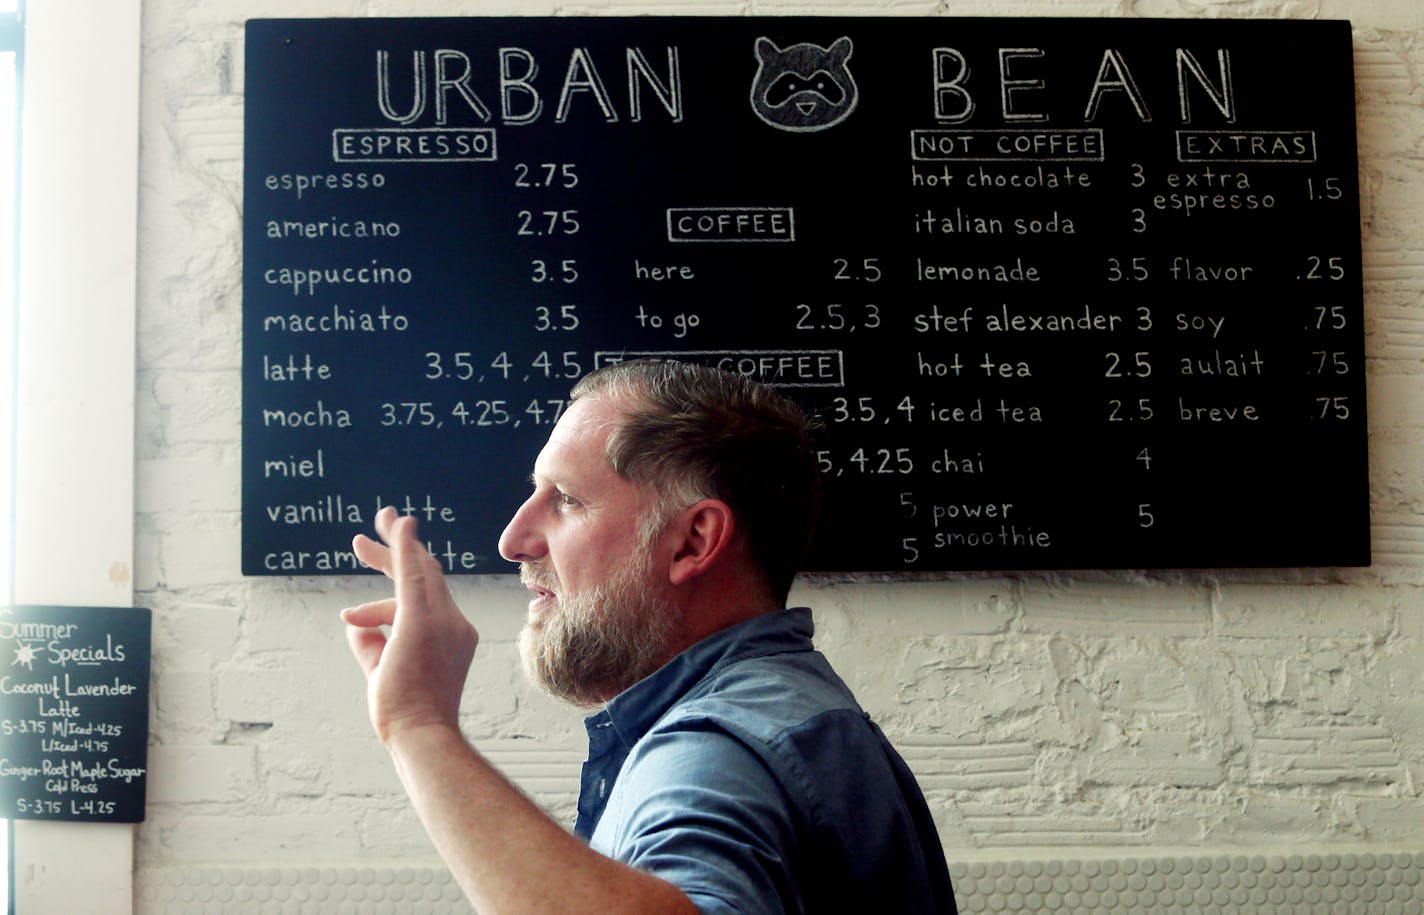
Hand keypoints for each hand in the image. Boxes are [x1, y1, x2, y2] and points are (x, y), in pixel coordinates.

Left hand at [341, 506, 478, 744]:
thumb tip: (354, 623)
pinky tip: (398, 524)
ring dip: (388, 551)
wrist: (421, 733)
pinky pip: (413, 574)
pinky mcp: (423, 620)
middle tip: (377, 525)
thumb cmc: (406, 714)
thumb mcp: (384, 671)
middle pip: (426, 574)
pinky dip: (403, 547)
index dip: (398, 580)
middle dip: (399, 550)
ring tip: (357, 541)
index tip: (367, 581)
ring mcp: (443, 620)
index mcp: (453, 634)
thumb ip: (371, 644)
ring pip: (416, 572)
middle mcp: (455, 622)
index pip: (426, 597)